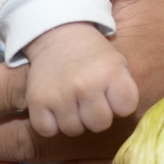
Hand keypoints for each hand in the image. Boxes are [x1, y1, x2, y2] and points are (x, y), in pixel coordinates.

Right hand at [22, 23, 138, 136]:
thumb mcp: (118, 63)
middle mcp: (86, 84)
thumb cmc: (94, 56)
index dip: (120, 104)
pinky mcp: (37, 100)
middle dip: (96, 115)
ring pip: (73, 130)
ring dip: (73, 119)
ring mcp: (61, 94)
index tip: (112, 93)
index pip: (126, 108)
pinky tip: (54, 106)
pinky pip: (47, 130)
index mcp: (111, 72)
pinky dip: (50, 123)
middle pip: (100, 124)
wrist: (59, 33)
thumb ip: (124, 91)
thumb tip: (125, 124)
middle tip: (90, 98)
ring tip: (72, 99)